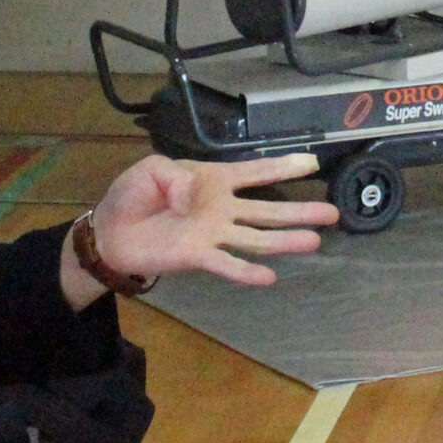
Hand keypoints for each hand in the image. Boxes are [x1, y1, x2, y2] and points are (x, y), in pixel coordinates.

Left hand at [64, 153, 337, 303]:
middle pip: (268, 208)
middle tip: (332, 212)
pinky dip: (246, 272)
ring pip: (257, 237)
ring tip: (315, 241)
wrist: (110, 233)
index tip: (313, 164)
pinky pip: (227, 264)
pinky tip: (270, 278)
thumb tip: (196, 194)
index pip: (254, 172)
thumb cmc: (133, 197)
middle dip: (300, 210)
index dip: (282, 167)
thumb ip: (174, 174)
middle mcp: (221, 208)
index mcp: (212, 180)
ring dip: (286, 240)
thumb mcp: (150, 170)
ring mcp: (213, 234)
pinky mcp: (199, 256)